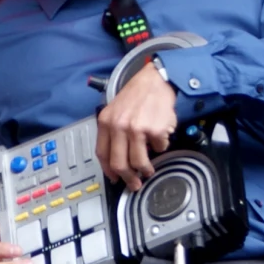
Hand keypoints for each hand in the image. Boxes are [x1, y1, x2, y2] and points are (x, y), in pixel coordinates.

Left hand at [95, 59, 177, 190]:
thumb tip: (117, 159)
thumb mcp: (115, 110)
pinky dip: (161, 146)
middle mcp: (119, 126)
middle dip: (128, 178)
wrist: (156, 80)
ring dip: (145, 169)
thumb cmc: (137, 94)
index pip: (102, 154)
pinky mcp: (155, 129)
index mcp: (106, 122)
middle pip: (119, 163)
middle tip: (134, 183)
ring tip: (148, 169)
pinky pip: (159, 148)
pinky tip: (160, 138)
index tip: (115, 178)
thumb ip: (113, 132)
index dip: (109, 171)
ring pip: (139, 162)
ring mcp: (137, 128)